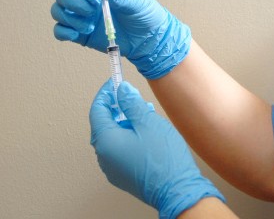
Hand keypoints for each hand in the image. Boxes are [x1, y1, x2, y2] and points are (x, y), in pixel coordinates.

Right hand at [52, 0, 190, 78]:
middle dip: (71, 2)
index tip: (96, 0)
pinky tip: (76, 34)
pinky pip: (59, 30)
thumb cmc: (146, 16)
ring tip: (89, 27)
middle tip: (89, 13)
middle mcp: (88, 0)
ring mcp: (82, 17)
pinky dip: (62, 32)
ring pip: (58, 11)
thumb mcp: (137, 2)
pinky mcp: (80, 33)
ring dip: (69, 18)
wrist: (149, 40)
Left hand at [89, 80, 225, 218]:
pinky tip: (146, 133)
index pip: (97, 110)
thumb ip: (132, 103)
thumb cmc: (163, 159)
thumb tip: (121, 90)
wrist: (176, 189)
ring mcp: (112, 168)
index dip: (106, 94)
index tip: (115, 83)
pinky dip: (128, 136)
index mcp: (106, 141)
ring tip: (145, 115)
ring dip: (125, 122)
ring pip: (113, 137)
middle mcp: (104, 156)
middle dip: (117, 107)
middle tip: (133, 97)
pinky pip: (120, 150)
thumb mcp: (149, 122)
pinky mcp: (122, 175)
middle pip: (104, 124)